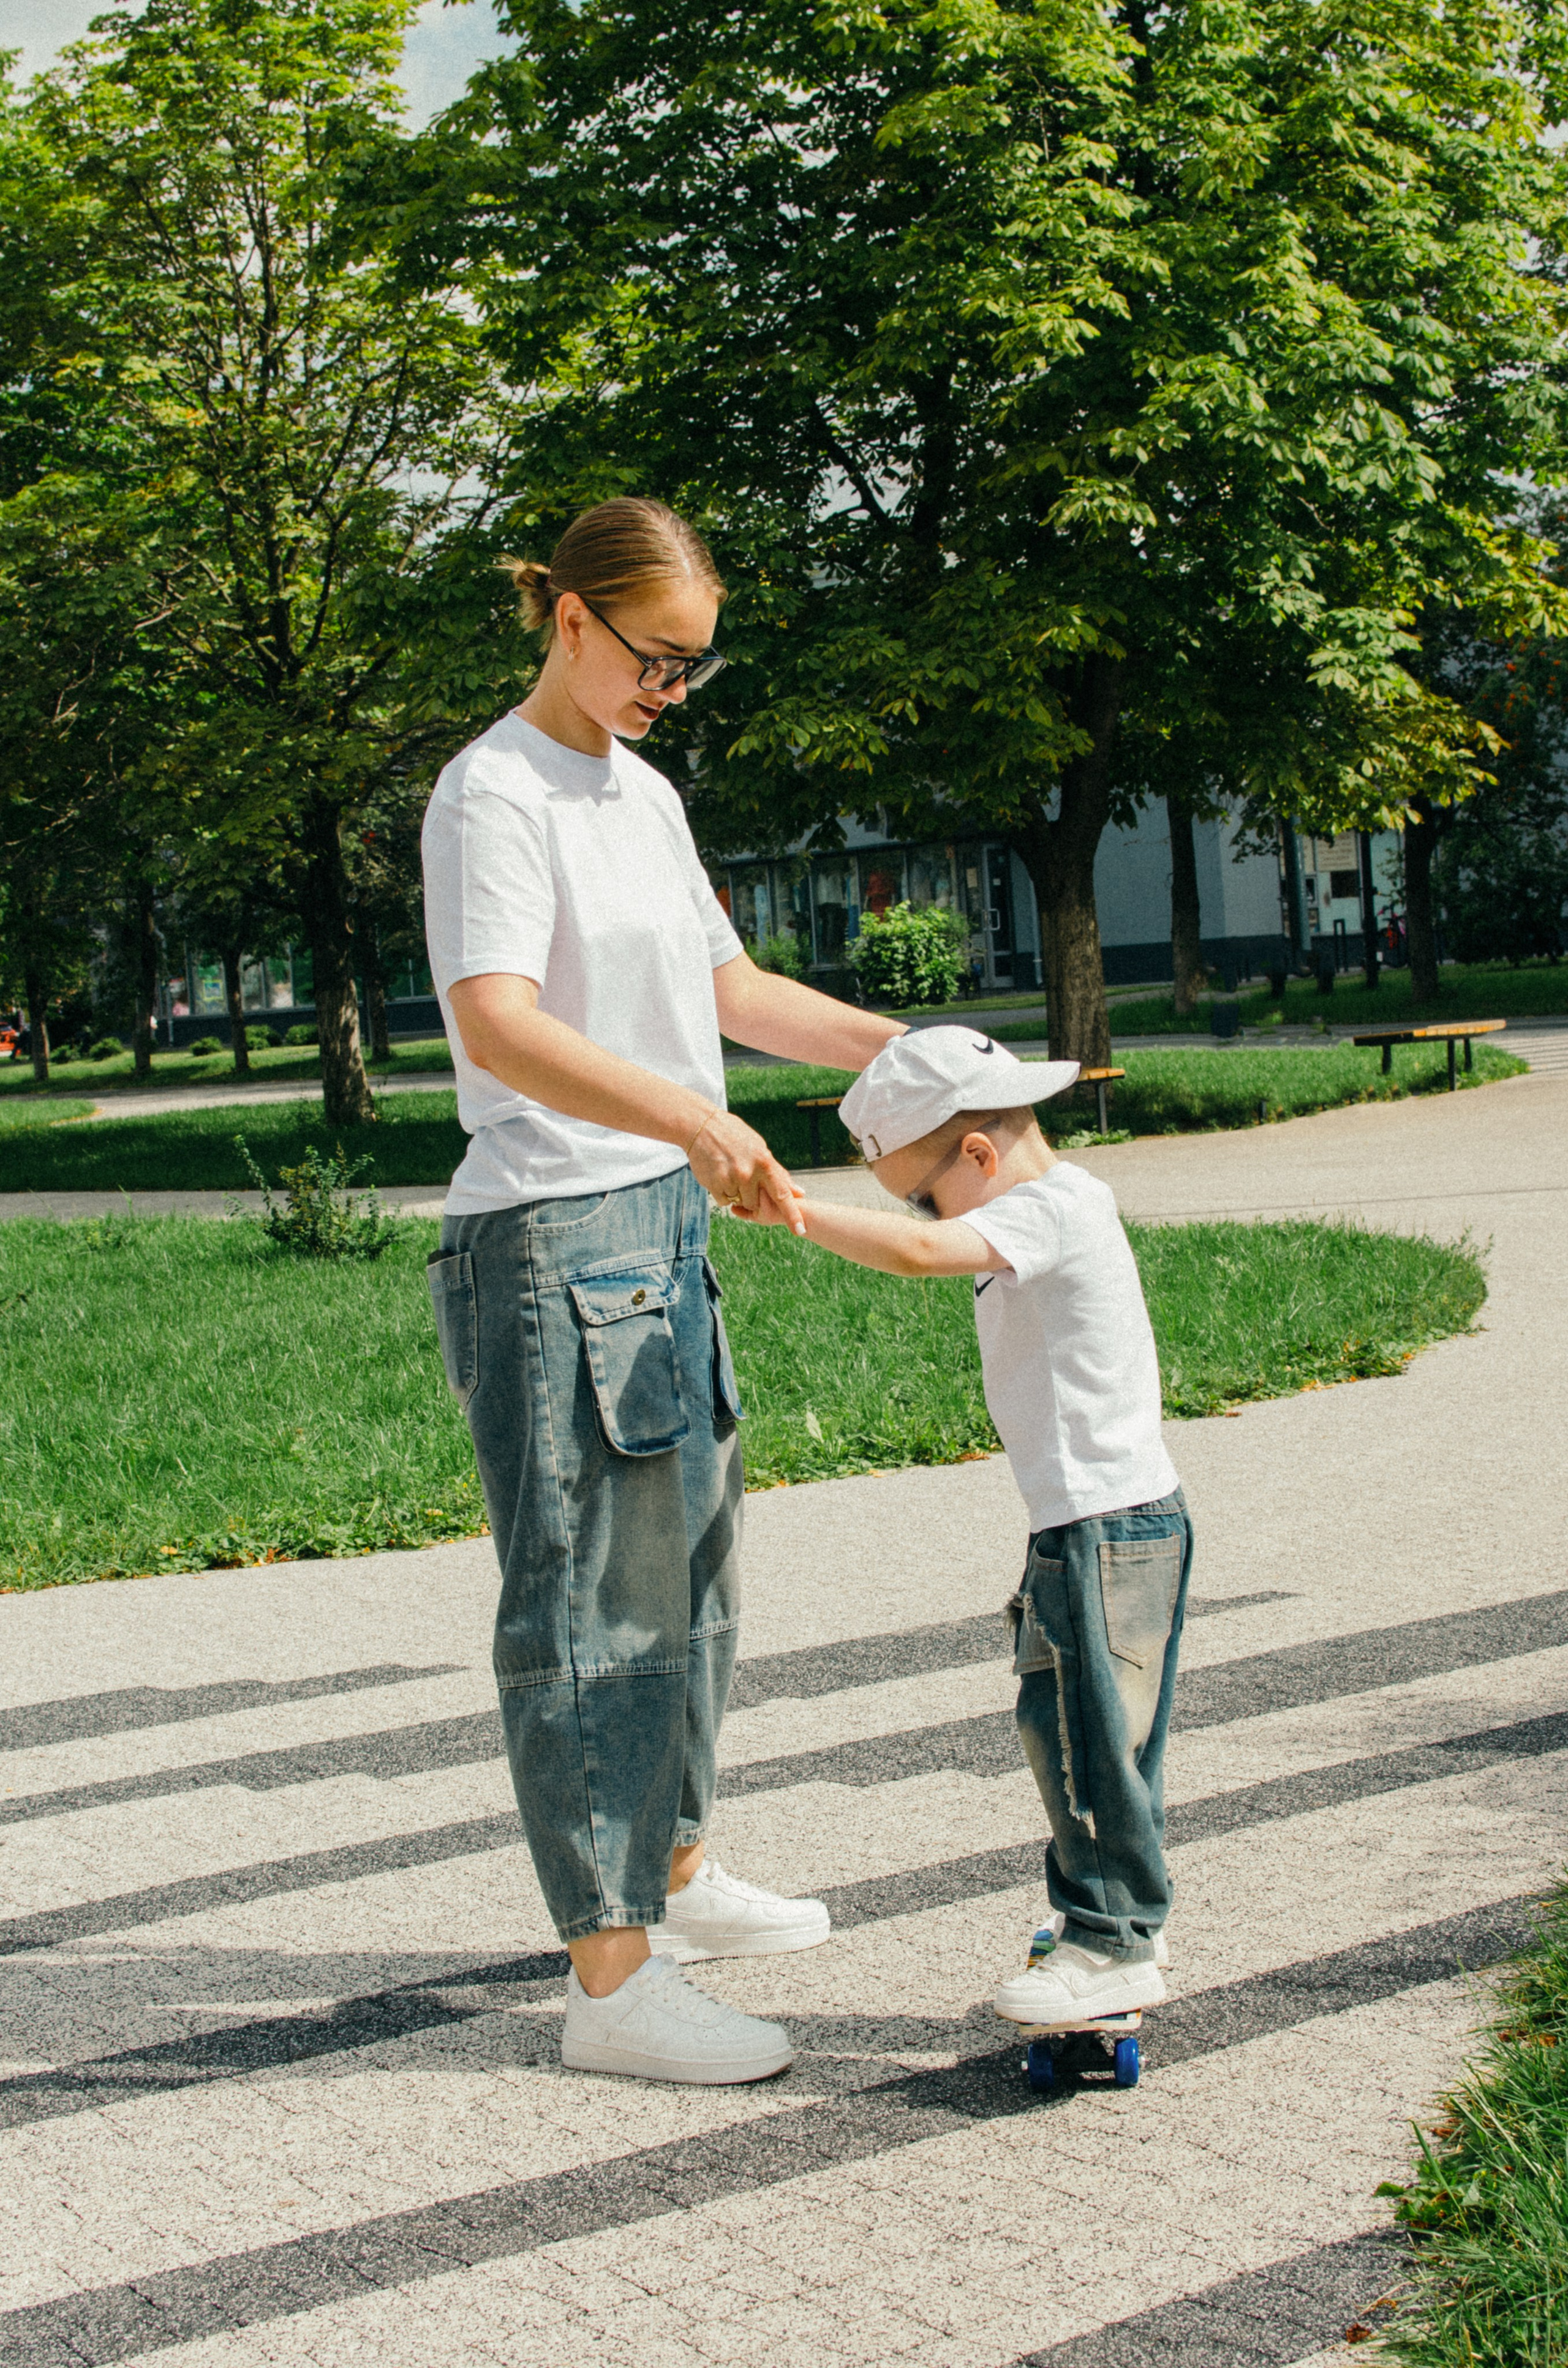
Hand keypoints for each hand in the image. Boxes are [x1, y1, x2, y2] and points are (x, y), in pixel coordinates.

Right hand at [687, 1110, 805, 1234]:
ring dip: (736, 1194)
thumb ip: (779, 1172)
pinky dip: (722, 1192)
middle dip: (752, 1196)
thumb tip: (799, 1193)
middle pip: (757, 1203)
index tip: (801, 1230)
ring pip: (739, 1203)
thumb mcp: (760, 1149)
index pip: (782, 1194)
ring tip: (730, 1171)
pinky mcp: (714, 1184)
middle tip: (743, 1176)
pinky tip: (719, 1174)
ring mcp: (731, 1179)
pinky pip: (724, 1201)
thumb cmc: (735, 1137)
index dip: (792, 1214)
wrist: (702, 1126)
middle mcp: (749, 1173)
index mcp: (764, 1162)